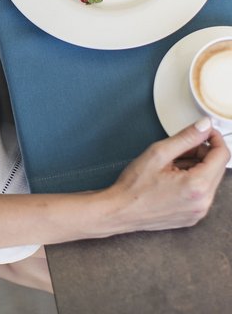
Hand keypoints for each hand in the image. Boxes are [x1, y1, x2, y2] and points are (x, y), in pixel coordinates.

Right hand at [106, 117, 229, 233]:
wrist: (120, 211)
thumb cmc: (134, 186)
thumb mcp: (158, 153)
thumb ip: (185, 138)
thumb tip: (204, 126)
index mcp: (197, 186)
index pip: (222, 155)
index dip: (214, 138)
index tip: (204, 131)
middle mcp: (204, 202)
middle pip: (217, 167)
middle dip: (201, 152)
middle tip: (177, 149)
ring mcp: (199, 211)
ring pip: (209, 179)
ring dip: (195, 167)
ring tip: (170, 166)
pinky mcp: (193, 216)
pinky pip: (202, 193)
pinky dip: (191, 181)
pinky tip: (171, 179)